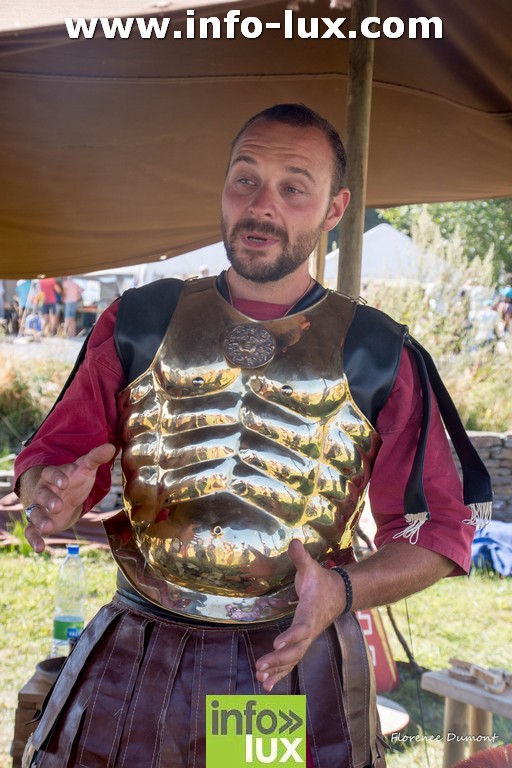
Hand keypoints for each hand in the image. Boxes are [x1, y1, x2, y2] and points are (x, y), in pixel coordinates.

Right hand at [23, 443, 115, 552]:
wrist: (62, 495)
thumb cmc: (73, 480)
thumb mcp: (84, 468)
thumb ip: (96, 458)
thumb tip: (111, 447)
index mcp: (52, 475)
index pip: (51, 473)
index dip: (57, 477)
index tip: (65, 482)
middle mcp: (43, 491)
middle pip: (41, 494)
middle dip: (48, 500)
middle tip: (58, 506)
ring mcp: (39, 508)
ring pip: (34, 513)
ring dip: (40, 520)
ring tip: (48, 528)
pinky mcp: (38, 524)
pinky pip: (31, 531)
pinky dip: (34, 539)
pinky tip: (40, 548)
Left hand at [255, 539, 345, 690]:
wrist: (339, 595)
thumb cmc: (322, 581)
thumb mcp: (312, 568)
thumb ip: (301, 557)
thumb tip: (293, 540)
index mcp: (310, 614)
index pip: (301, 628)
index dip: (291, 637)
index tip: (277, 644)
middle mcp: (309, 631)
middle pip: (295, 650)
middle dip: (278, 660)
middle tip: (260, 667)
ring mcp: (307, 640)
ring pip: (292, 659)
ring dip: (276, 670)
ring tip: (260, 678)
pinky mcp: (302, 643)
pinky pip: (291, 661)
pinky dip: (279, 673)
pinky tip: (266, 683)